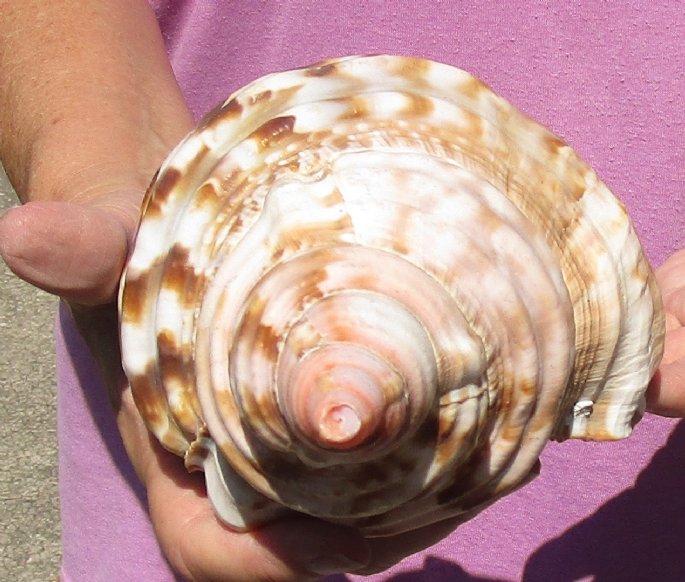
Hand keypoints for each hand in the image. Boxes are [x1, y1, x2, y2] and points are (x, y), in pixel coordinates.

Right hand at [0, 174, 465, 579]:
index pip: (214, 549)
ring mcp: (287, 453)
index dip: (278, 561)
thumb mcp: (113, 250)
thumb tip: (22, 234)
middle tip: (467, 484)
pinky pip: (378, 469)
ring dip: (420, 500)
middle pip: (310, 543)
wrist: (174, 231)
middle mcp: (239, 469)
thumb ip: (81, 253)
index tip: (358, 537)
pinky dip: (428, 461)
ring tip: (496, 456)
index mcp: (177, 458)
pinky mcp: (328, 425)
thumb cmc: (139, 252)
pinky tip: (482, 420)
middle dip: (383, 532)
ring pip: (356, 513)